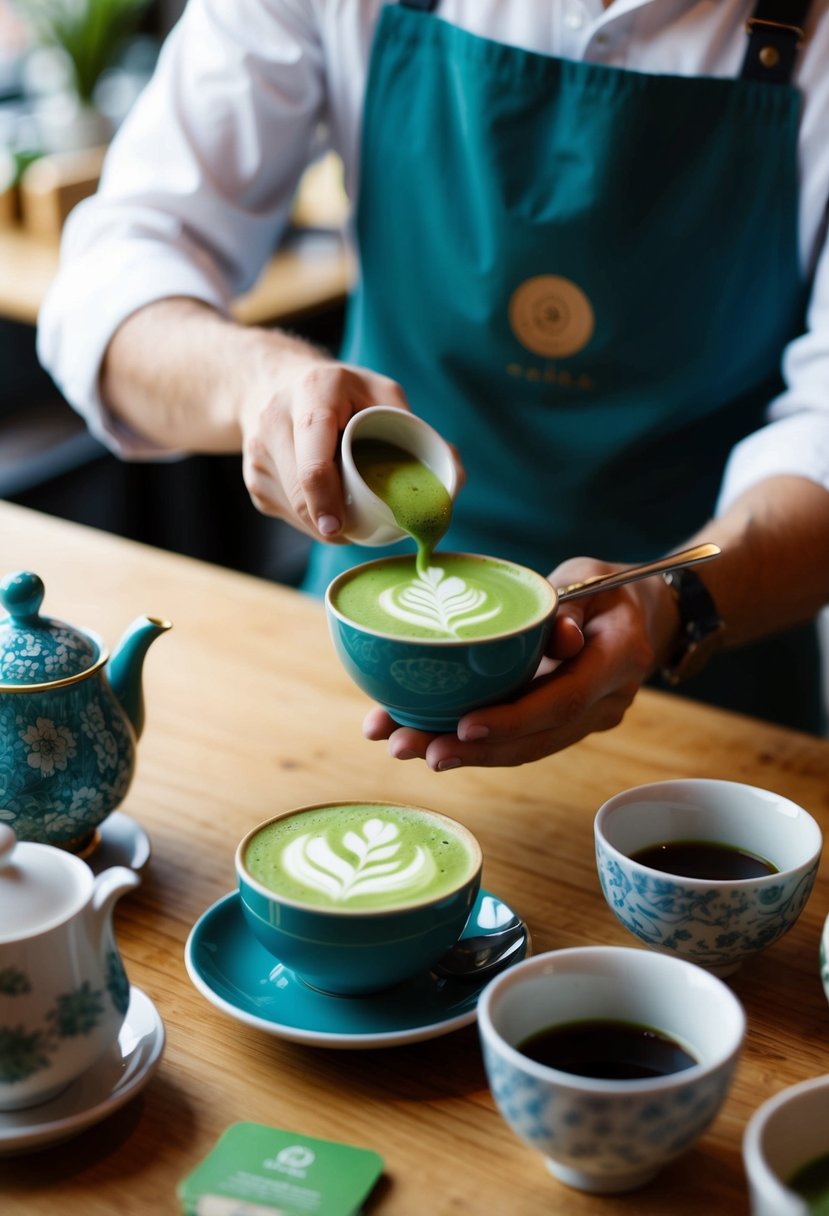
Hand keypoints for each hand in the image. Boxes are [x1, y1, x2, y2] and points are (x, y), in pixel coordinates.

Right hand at [240, 348, 409, 539]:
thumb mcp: (380, 393)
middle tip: (357, 532)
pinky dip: (311, 519)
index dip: (324, 496)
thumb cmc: (340, 392)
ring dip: (323, 522)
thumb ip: (417, 429)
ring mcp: (257, 452)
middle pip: (299, 491)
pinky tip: (325, 501)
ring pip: (292, 509)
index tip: (337, 525)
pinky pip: (286, 514)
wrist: (271, 382)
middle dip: (329, 520)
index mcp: (314, 392)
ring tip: (347, 507)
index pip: (313, 456)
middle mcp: (275, 418)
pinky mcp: (253, 479)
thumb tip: (456, 479)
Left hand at [363, 556, 665, 768]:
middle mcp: (607, 701)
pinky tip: (426, 738)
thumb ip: (571, 607)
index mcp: (619, 659)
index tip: (463, 727)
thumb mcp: (591, 580)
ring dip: (462, 754)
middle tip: (409, 747)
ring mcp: (587, 720)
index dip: (513, 719)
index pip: (563, 700)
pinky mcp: (563, 725)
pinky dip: (474, 744)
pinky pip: (520, 741)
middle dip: (470, 751)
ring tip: (404, 746)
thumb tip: (560, 638)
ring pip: (524, 749)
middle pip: (536, 739)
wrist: (639, 614)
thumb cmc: (606, 589)